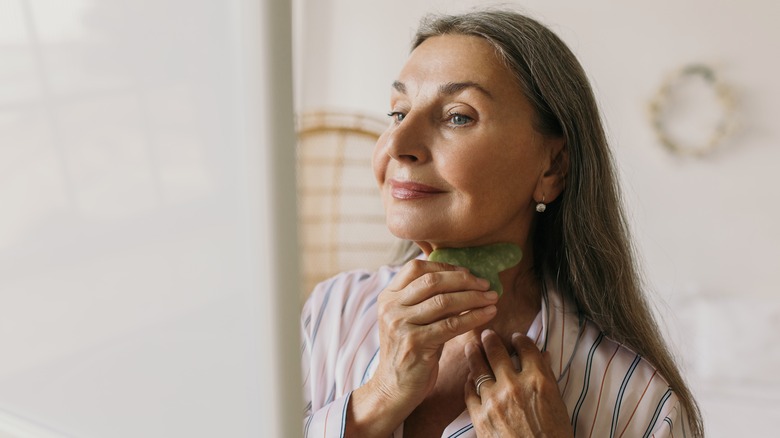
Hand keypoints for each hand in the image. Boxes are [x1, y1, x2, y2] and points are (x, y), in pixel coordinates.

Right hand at [348, 259, 498, 436]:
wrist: (394, 387)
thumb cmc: (410, 351)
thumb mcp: (412, 320)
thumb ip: (427, 300)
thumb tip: (463, 279)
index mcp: (388, 297)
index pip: (416, 268)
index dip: (445, 267)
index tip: (467, 273)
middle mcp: (391, 307)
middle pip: (432, 281)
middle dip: (463, 280)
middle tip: (485, 284)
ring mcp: (400, 324)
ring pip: (443, 301)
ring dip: (473, 298)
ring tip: (492, 298)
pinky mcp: (415, 343)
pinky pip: (451, 324)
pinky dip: (473, 317)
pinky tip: (488, 314)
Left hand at [464, 330, 572, 437]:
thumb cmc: (553, 436)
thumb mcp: (557, 403)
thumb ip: (546, 376)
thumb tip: (542, 355)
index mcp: (538, 380)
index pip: (526, 347)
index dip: (520, 339)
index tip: (516, 337)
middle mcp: (514, 385)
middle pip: (497, 351)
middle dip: (490, 339)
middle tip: (486, 334)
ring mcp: (494, 400)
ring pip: (478, 368)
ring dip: (474, 354)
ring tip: (471, 347)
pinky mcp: (479, 416)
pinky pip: (469, 391)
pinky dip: (469, 382)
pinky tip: (469, 377)